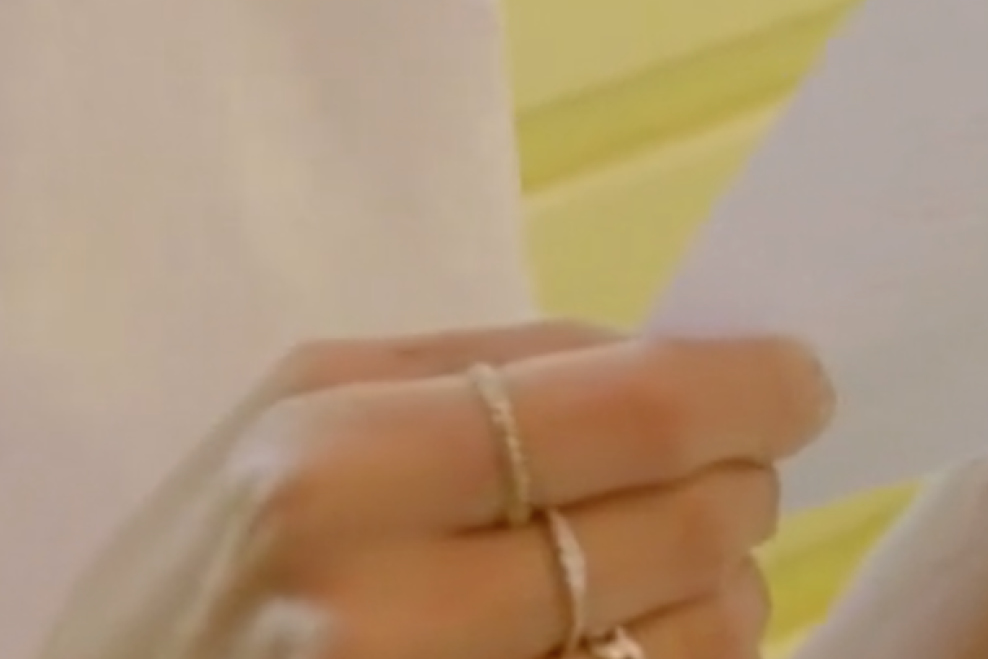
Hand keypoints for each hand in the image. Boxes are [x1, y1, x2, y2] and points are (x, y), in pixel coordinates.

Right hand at [37, 320, 834, 658]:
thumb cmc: (185, 587)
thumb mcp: (279, 434)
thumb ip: (459, 381)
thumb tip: (662, 357)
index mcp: (326, 455)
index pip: (619, 411)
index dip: (743, 391)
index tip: (801, 378)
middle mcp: (372, 593)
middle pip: (672, 528)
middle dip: (738, 493)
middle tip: (741, 477)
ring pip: (681, 643)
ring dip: (716, 602)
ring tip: (679, 574)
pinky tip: (622, 642)